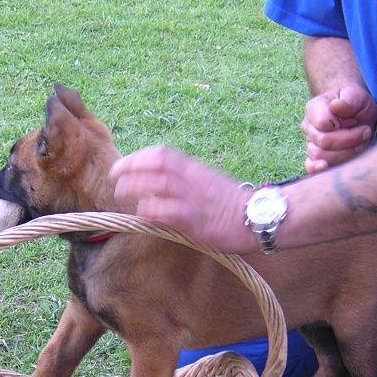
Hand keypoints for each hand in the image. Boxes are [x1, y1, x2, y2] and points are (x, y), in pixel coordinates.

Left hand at [109, 146, 253, 252]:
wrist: (261, 216)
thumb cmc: (229, 203)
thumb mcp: (204, 181)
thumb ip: (181, 180)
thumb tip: (153, 184)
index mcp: (193, 168)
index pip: (160, 154)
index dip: (136, 158)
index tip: (120, 168)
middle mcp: (192, 180)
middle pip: (155, 166)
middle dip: (130, 171)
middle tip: (115, 182)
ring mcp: (195, 200)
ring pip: (159, 186)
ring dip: (136, 188)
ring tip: (121, 194)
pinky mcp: (199, 222)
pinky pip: (172, 213)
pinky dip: (154, 212)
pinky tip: (144, 215)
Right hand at [301, 86, 376, 173]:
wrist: (355, 113)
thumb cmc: (355, 104)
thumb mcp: (357, 95)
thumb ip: (349, 99)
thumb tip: (336, 106)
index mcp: (314, 108)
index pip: (323, 123)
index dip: (343, 125)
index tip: (357, 121)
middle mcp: (308, 126)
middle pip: (323, 141)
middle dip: (349, 140)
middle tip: (365, 132)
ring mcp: (310, 143)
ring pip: (321, 156)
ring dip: (345, 153)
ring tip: (358, 143)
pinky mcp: (314, 157)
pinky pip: (309, 166)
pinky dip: (316, 169)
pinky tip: (325, 167)